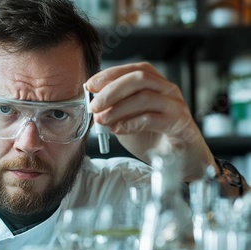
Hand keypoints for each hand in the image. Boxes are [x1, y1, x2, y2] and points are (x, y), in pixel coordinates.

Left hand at [86, 62, 215, 180]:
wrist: (178, 160)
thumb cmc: (152, 137)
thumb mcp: (126, 121)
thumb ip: (112, 111)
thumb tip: (92, 104)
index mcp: (155, 84)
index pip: (132, 69)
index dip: (109, 75)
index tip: (90, 85)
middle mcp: (167, 90)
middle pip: (139, 78)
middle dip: (111, 90)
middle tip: (94, 105)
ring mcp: (175, 106)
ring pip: (145, 97)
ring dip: (118, 108)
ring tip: (102, 120)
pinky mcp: (180, 124)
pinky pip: (153, 118)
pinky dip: (131, 123)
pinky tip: (119, 129)